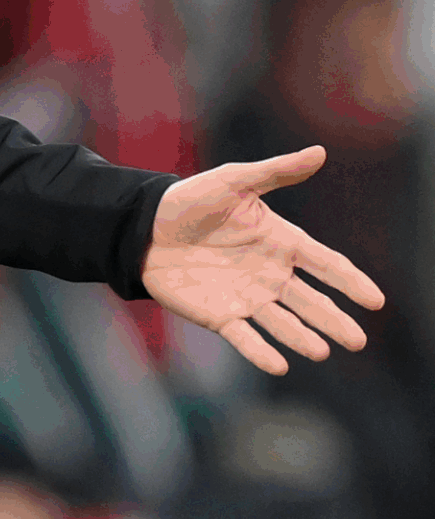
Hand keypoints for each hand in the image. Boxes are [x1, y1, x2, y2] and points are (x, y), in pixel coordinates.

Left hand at [141, 146, 383, 375]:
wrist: (143, 227)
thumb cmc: (190, 201)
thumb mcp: (233, 181)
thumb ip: (275, 172)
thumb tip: (319, 152)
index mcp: (282, 242)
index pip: (326, 264)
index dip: (350, 282)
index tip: (375, 301)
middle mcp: (271, 274)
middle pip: (310, 301)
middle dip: (334, 320)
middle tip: (358, 342)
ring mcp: (247, 297)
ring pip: (282, 322)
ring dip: (301, 337)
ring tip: (321, 351)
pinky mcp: (218, 315)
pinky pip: (243, 336)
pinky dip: (260, 351)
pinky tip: (279, 366)